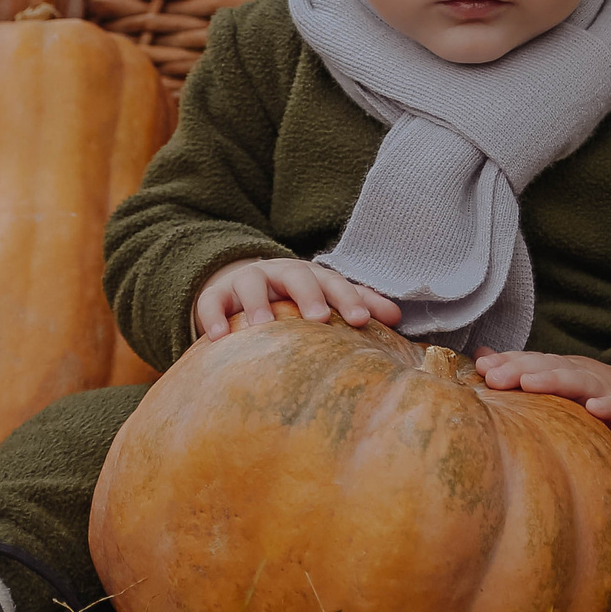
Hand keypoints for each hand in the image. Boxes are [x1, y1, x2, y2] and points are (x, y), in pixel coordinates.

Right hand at [194, 257, 402, 339]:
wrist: (243, 286)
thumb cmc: (294, 300)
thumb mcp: (324, 297)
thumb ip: (358, 304)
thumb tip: (397, 318)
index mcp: (312, 276)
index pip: (334, 283)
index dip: (349, 299)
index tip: (363, 322)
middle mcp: (281, 274)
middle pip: (297, 276)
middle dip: (308, 295)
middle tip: (318, 319)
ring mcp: (247, 282)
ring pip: (252, 284)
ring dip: (258, 303)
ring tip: (264, 326)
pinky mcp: (217, 296)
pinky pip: (212, 303)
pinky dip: (213, 317)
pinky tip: (218, 338)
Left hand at [472, 349, 610, 455]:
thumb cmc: (589, 396)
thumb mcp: (554, 382)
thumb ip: (519, 370)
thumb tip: (480, 357)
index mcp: (559, 369)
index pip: (529, 361)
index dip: (506, 362)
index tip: (481, 368)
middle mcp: (577, 374)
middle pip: (547, 367)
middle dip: (519, 369)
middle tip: (494, 377)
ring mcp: (602, 390)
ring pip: (578, 382)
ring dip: (554, 380)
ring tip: (530, 384)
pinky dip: (607, 406)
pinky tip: (595, 408)